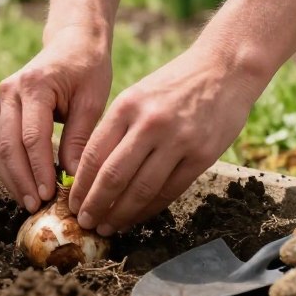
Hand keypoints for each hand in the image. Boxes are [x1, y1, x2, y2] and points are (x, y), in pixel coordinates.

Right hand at [0, 24, 111, 212]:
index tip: (51, 196)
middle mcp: (10, 91)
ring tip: (30, 202)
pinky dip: (9, 168)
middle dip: (21, 179)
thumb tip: (73, 177)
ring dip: (11, 178)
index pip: (32, 136)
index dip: (39, 169)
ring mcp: (1, 99)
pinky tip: (25, 186)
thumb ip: (80, 137)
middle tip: (37, 206)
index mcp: (34, 85)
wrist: (72, 41)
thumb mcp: (92, 100)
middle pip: (7, 145)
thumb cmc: (88, 68)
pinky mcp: (1, 109)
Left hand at [69, 43, 257, 235]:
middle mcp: (150, 124)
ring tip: (107, 227)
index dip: (80, 185)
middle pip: (113, 176)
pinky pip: (170, 191)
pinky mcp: (202, 155)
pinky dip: (149, 209)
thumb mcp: (138, 95)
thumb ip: (117, 128)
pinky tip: (137, 218)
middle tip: (84, 222)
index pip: (95, 154)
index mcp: (127, 106)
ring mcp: (178, 140)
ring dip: (120, 214)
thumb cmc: (175, 84)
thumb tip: (92, 171)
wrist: (224, 68)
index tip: (71, 202)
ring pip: (141, 189)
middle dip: (95, 205)